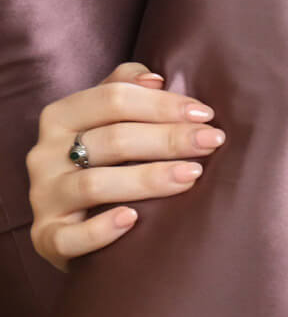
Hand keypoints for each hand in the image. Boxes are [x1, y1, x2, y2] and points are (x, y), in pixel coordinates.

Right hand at [26, 62, 225, 272]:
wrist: (74, 225)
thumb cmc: (104, 164)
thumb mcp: (107, 122)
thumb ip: (124, 92)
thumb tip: (157, 78)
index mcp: (62, 117)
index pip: (114, 99)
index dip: (163, 105)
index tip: (206, 115)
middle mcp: (46, 154)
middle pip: (112, 139)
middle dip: (169, 139)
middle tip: (212, 142)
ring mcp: (45, 197)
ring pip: (94, 184)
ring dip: (148, 179)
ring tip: (192, 176)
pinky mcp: (48, 238)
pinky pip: (70, 237)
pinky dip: (101, 229)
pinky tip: (133, 221)